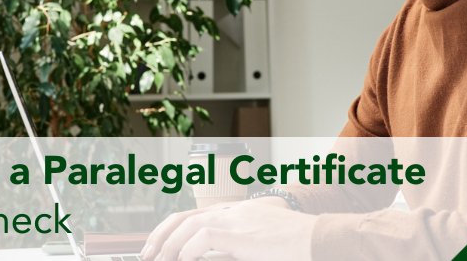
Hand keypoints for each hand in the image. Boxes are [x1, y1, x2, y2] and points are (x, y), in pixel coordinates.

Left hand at [141, 198, 315, 260]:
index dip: (170, 229)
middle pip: (183, 217)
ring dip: (168, 247)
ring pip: (187, 227)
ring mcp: (236, 220)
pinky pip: (202, 238)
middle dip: (160, 236)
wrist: (319, 239)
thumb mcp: (260, 244)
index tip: (158, 246)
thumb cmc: (296, 245)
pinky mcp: (240, 233)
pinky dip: (186, 252)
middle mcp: (232, 211)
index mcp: (236, 212)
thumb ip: (236, 247)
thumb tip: (213, 255)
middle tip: (147, 255)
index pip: (193, 214)